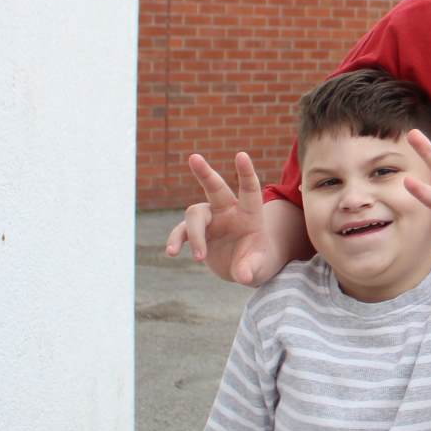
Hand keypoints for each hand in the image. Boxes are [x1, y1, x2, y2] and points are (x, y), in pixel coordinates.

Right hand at [165, 153, 275, 285]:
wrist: (244, 268)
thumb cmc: (257, 262)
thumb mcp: (259, 267)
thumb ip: (251, 269)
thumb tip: (243, 276)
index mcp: (249, 213)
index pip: (249, 189)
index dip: (245, 172)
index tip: (241, 155)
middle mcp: (228, 211)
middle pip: (215, 188)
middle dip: (205, 172)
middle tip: (194, 158)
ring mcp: (210, 220)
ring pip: (195, 215)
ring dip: (195, 235)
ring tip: (200, 258)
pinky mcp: (196, 233)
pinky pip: (182, 232)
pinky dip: (176, 241)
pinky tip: (171, 252)